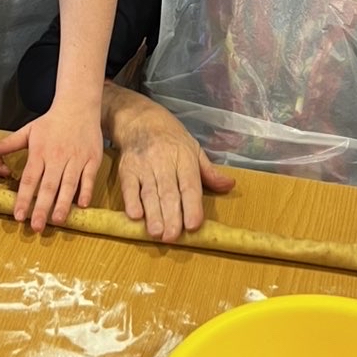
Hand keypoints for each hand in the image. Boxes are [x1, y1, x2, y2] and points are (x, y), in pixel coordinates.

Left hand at [0, 98, 106, 231]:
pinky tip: (82, 205)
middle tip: (36, 226)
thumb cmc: (51, 121)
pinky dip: (86, 190)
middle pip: (48, 186)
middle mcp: (57, 157)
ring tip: (57, 220)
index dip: (24, 198)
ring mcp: (76, 158)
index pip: (29, 179)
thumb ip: (9, 144)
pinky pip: (89, 177)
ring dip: (63, 203)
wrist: (78, 105)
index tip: (19, 215)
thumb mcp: (28, 130)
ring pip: (68, 184)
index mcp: (40, 152)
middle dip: (42, 208)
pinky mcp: (92, 159)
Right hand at [105, 88, 233, 241]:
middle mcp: (164, 162)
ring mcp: (144, 166)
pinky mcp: (126, 169)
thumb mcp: (194, 150)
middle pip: (168, 192)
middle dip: (171, 215)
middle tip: (172, 237)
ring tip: (156, 233)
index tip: (194, 224)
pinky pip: (128, 187)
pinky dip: (131, 201)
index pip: (189, 185)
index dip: (192, 205)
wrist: (140, 119)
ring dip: (152, 214)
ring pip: (149, 193)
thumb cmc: (171, 138)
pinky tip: (135, 216)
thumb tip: (230, 185)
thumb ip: (209, 172)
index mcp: (185, 158)